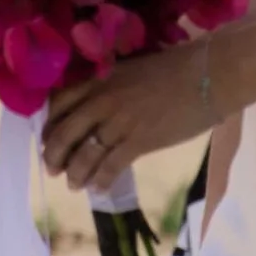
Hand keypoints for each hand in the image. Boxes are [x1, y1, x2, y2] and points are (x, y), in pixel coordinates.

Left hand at [42, 40, 218, 187]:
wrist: (209, 74)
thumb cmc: (175, 67)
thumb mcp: (131, 68)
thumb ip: (110, 85)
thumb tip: (96, 105)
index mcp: (99, 79)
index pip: (58, 104)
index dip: (48, 126)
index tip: (46, 140)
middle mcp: (102, 100)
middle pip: (63, 133)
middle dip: (53, 155)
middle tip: (52, 168)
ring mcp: (120, 122)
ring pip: (83, 155)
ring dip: (75, 174)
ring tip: (73, 184)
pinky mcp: (140, 141)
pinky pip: (110, 166)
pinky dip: (101, 181)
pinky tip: (99, 188)